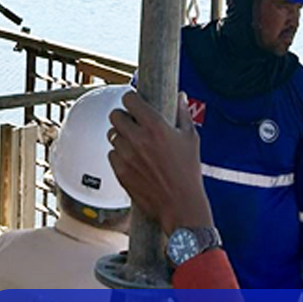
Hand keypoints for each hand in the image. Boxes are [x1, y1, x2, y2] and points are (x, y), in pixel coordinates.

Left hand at [107, 90, 213, 235]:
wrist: (181, 205)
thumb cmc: (188, 173)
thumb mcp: (191, 139)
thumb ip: (183, 113)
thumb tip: (181, 96)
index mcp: (155, 126)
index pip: (129, 99)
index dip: (131, 99)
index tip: (134, 103)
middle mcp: (138, 138)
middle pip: (115, 115)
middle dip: (123, 116)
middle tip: (132, 122)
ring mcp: (126, 155)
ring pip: (112, 135)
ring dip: (121, 136)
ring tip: (134, 143)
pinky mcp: (120, 171)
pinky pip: (111, 154)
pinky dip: (119, 154)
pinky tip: (133, 159)